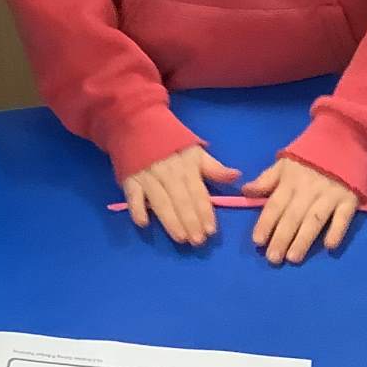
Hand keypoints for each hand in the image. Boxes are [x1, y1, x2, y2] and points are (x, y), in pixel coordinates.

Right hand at [122, 146, 241, 246]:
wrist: (139, 125)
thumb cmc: (171, 143)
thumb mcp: (195, 152)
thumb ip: (214, 168)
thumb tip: (236, 176)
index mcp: (187, 166)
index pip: (198, 192)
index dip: (205, 212)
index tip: (211, 230)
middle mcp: (169, 172)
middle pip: (181, 200)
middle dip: (190, 221)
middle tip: (197, 241)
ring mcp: (148, 176)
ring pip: (160, 201)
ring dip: (170, 221)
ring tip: (180, 238)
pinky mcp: (130, 179)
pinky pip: (133, 196)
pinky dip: (137, 209)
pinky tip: (144, 224)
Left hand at [246, 158, 359, 264]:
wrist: (347, 139)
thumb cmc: (312, 155)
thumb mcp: (285, 163)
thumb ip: (266, 179)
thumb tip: (246, 192)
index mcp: (290, 180)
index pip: (275, 205)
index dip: (265, 223)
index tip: (257, 242)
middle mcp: (308, 189)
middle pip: (292, 216)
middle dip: (281, 238)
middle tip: (273, 259)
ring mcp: (330, 194)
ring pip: (314, 220)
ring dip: (304, 240)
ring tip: (293, 258)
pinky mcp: (350, 198)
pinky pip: (343, 217)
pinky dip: (337, 231)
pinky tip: (329, 246)